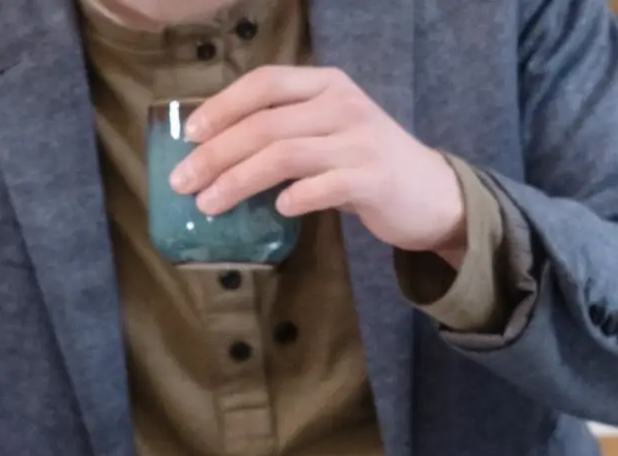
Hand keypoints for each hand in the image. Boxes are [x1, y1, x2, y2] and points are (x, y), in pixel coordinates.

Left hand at [173, 68, 468, 264]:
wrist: (434, 195)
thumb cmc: (370, 166)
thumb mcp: (330, 132)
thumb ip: (288, 131)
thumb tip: (219, 151)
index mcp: (326, 85)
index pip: (264, 84)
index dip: (222, 107)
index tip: (189, 135)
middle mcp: (343, 105)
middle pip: (265, 125)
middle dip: (216, 154)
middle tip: (184, 182)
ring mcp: (360, 141)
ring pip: (284, 154)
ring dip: (239, 180)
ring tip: (211, 204)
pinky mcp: (374, 180)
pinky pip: (323, 187)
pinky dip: (295, 199)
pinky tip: (278, 210)